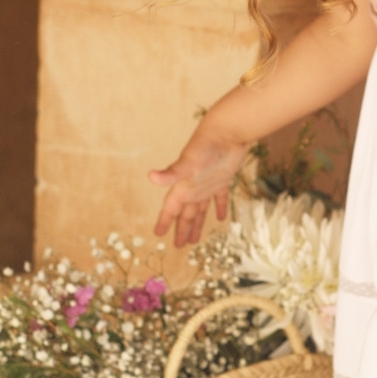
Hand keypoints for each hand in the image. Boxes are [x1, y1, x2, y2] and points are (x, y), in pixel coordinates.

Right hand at [149, 125, 247, 247]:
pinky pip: (220, 198)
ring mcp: (208, 183)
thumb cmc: (205, 147)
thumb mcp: (187, 164)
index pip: (171, 208)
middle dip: (181, 228)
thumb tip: (150, 177)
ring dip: (197, 223)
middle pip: (185, 213)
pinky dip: (220, 207)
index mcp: (183, 186)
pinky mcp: (223, 179)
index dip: (165, 221)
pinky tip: (221, 218)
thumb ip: (171, 174)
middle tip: (179, 246)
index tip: (158, 234)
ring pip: (201, 208)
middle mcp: (193, 187)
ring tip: (195, 238)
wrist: (226, 131)